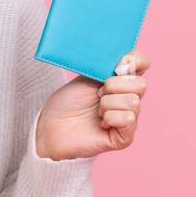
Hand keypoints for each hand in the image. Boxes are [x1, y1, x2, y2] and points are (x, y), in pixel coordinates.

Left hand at [35, 48, 149, 160]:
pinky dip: (110, 118)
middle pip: (141, 84)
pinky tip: (100, 123)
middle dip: (114, 85)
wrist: (51, 126)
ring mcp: (129, 119)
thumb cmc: (68, 102)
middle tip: (97, 94)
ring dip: (107, 103)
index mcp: (122, 81)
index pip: (143, 63)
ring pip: (133, 102)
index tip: (117, 65)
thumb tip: (127, 59)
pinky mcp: (124, 138)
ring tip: (96, 111)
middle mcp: (129, 99)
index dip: (135, 60)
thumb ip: (108, 65)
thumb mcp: (87, 76)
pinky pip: (128, 119)